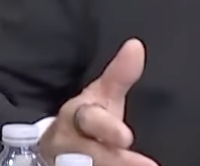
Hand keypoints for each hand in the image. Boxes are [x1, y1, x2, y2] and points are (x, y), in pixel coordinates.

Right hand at [40, 39, 158, 165]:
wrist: (54, 147)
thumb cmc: (85, 119)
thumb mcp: (100, 95)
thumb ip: (119, 75)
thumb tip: (136, 46)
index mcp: (76, 117)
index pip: (89, 121)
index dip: (107, 129)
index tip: (127, 137)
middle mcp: (68, 143)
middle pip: (90, 153)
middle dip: (114, 160)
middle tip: (145, 165)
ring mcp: (68, 162)